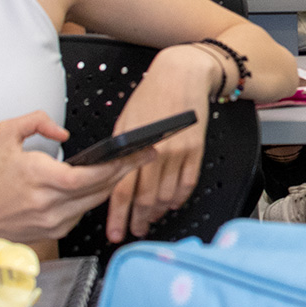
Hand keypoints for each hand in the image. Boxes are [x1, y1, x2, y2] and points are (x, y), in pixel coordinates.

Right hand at [0, 112, 153, 242]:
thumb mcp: (4, 136)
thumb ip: (34, 121)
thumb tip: (63, 132)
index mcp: (39, 177)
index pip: (87, 175)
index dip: (116, 165)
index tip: (136, 152)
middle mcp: (50, 203)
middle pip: (100, 188)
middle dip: (126, 170)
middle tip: (145, 155)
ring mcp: (55, 220)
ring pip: (96, 201)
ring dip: (113, 183)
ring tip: (129, 165)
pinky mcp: (57, 231)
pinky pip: (84, 211)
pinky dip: (94, 196)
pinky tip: (102, 183)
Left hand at [104, 46, 218, 242]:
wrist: (181, 75)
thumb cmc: (151, 94)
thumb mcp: (125, 120)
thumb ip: (119, 150)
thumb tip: (110, 175)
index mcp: (134, 145)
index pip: (122, 190)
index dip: (118, 216)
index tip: (115, 232)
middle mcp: (157, 152)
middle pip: (145, 198)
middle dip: (137, 221)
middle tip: (133, 232)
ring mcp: (178, 153)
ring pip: (166, 196)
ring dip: (157, 212)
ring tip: (149, 220)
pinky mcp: (195, 151)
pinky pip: (187, 184)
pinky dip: (178, 198)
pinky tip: (170, 203)